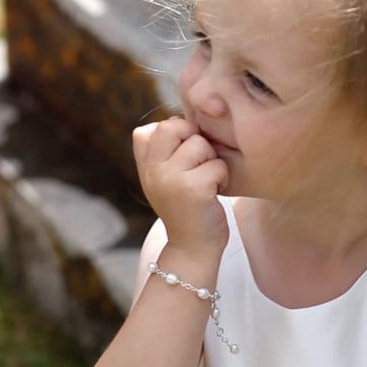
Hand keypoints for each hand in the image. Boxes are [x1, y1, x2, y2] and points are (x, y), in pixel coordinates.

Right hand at [132, 116, 229, 255]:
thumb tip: (180, 117)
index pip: (152, 128)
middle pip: (174, 126)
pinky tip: (213, 194)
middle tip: (198, 166)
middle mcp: (152, 170)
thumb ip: (165, 148)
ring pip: (200, 144)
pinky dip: (222, 178)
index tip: (182, 161)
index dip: (175, 136)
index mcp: (144, 165)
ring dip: (211, 161)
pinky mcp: (193, 189)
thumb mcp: (164, 177)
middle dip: (194, 140)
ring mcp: (170, 179)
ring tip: (206, 182)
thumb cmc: (186, 207)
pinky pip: (217, 165)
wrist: (192, 249)